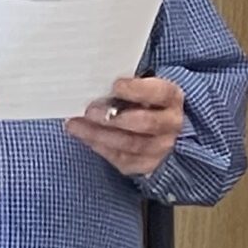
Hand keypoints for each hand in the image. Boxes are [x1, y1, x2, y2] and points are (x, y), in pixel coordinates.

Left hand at [65, 76, 183, 178]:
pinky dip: (99, 146)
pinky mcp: (145, 164)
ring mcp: (160, 148)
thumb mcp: (143, 87)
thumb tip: (97, 83)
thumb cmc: (143, 101)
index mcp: (171, 98)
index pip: (159, 93)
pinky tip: (84, 136)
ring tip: (76, 125)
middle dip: (114, 117)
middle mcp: (171, 125)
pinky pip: (121, 158)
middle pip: (145, 123)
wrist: (159, 130)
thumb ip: (127, 85)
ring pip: (130, 144)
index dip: (137, 90)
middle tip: (89, 110)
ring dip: (99, 134)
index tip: (115, 85)